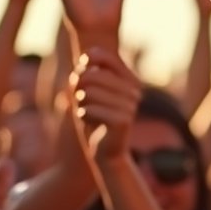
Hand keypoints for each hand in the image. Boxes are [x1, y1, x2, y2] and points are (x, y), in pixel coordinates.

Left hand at [71, 47, 140, 163]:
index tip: (81, 70)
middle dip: (77, 87)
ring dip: (80, 103)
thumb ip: (88, 73)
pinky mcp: (122, 121)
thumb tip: (85, 58)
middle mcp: (134, 90)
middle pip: (91, 75)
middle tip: (79, 99)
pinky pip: (89, 109)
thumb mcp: (90, 92)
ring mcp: (130, 105)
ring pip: (88, 92)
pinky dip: (82, 115)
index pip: (106, 57)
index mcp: (129, 79)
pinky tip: (89, 122)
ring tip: (85, 111)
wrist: (105, 152)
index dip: (87, 60)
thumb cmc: (95, 118)